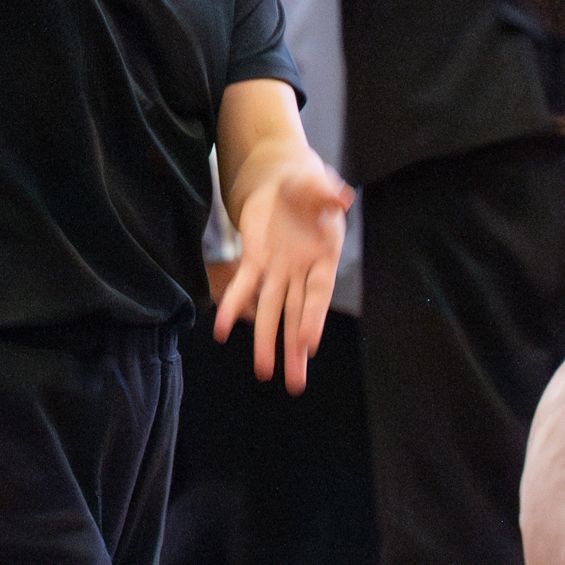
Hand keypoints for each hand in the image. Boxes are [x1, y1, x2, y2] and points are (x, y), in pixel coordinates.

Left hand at [213, 161, 351, 393]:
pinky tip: (221, 330)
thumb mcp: (317, 183)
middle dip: (294, 348)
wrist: (283, 180)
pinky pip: (242, 287)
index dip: (314, 319)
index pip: (318, 294)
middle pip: (297, 314)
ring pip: (271, 311)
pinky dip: (233, 308)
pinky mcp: (254, 260)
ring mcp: (278, 270)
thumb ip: (328, 192)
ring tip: (264, 373)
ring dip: (266, 342)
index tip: (308, 346)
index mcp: (324, 257)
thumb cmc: (307, 186)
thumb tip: (344, 196)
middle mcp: (301, 271)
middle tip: (294, 383)